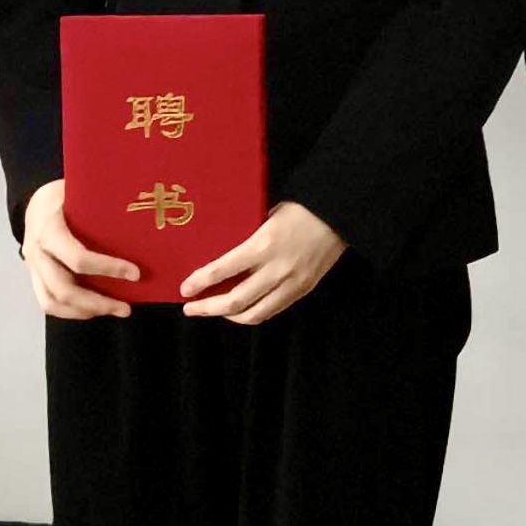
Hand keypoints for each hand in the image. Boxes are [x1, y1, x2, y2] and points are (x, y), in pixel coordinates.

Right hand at [19, 177, 138, 321]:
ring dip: (86, 312)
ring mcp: (32, 268)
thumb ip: (100, 207)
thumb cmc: (63, 197)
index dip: (108, 269)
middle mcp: (36, 252)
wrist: (34, 203)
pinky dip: (73, 312)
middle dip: (97, 303)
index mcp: (49, 229)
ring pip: (53, 303)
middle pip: (64, 290)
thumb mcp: (78, 192)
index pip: (77, 258)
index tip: (135, 274)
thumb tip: (141, 218)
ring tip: (114, 310)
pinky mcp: (34, 279)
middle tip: (126, 308)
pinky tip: (95, 309)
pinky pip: (48, 303)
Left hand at [180, 200, 347, 325]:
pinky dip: (253, 314)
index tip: (184, 289)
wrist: (340, 215)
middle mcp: (275, 269)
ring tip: (215, 312)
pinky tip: (242, 310)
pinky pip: (273, 310)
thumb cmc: (300, 208)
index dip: (200, 282)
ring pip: (254, 314)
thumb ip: (247, 236)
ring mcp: (291, 283)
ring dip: (230, 317)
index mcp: (262, 245)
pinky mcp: (303, 290)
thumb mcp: (266, 215)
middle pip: (235, 301)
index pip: (222, 270)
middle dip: (208, 308)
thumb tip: (224, 250)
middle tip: (191, 308)